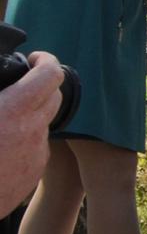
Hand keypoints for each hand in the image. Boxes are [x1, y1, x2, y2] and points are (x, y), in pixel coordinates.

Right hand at [0, 53, 62, 214]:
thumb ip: (0, 92)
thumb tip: (4, 88)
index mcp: (14, 111)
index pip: (50, 74)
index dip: (46, 60)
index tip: (35, 58)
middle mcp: (32, 131)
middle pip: (55, 97)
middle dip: (42, 86)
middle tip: (21, 86)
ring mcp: (36, 154)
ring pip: (43, 124)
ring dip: (30, 117)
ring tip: (3, 122)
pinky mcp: (33, 174)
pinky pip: (36, 149)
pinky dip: (24, 142)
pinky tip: (1, 149)